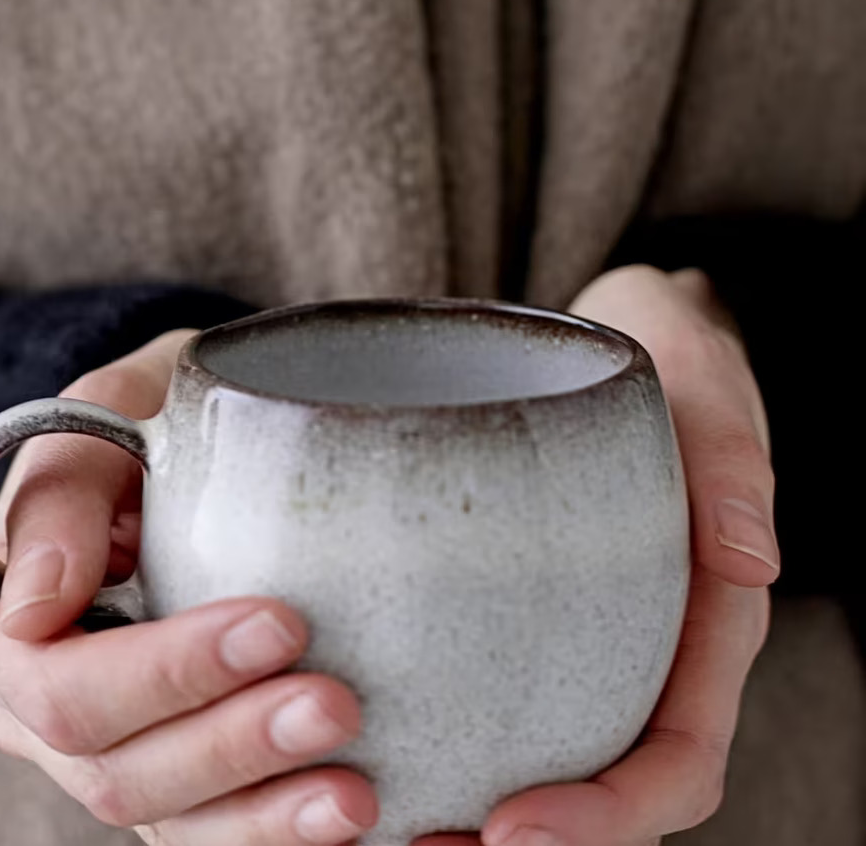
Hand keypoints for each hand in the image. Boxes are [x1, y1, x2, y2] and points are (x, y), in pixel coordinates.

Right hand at [0, 329, 378, 844]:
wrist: (199, 440)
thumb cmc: (152, 414)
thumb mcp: (111, 404)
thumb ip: (61, 482)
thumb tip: (34, 605)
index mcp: (2, 618)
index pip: (62, 683)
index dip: (166, 672)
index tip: (278, 623)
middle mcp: (37, 703)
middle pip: (114, 769)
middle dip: (231, 743)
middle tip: (337, 702)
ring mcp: (105, 749)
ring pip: (164, 820)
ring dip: (263, 811)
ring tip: (357, 789)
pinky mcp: (173, 777)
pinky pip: (210, 834)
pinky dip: (275, 834)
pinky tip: (347, 815)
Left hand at [420, 265, 776, 845]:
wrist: (630, 336)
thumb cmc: (672, 358)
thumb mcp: (706, 383)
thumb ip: (733, 458)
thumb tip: (750, 560)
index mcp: (706, 620)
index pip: (678, 755)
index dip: (610, 814)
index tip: (512, 829)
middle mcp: (649, 643)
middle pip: (608, 783)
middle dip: (536, 839)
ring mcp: (593, 629)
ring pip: (553, 750)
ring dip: (480, 805)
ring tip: (392, 827)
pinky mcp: (533, 600)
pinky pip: (504, 684)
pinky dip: (455, 731)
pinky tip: (380, 733)